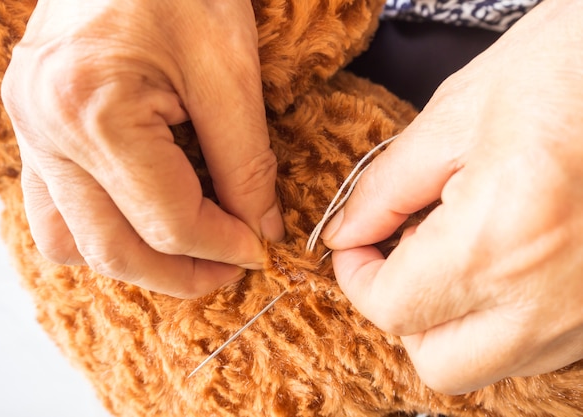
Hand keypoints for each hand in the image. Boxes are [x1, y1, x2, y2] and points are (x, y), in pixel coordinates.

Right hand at [1, 0, 283, 297]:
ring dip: (135, 260)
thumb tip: (257, 231)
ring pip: (73, 243)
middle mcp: (47, 129)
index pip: (168, 221)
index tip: (261, 250)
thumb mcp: (230, 72)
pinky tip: (139, 220)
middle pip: (114, 249)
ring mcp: (30, 130)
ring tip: (187, 250)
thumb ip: (246, 163)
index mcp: (94, 109)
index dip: (225, 246)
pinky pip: (53, 211)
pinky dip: (100, 230)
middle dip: (181, 274)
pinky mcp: (34, 127)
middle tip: (230, 269)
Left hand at [322, 0, 582, 393]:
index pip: (394, 308)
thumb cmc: (566, 71)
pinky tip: (503, 259)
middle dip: (404, 314)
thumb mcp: (456, 117)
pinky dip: (501, 316)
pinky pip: (535, 346)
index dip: (357, 278)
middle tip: (401, 255)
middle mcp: (549, 299)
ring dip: (453, 320)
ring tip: (461, 247)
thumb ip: (386, 187)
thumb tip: (346, 232)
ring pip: (491, 363)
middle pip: (440, 362)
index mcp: (499, 241)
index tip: (355, 246)